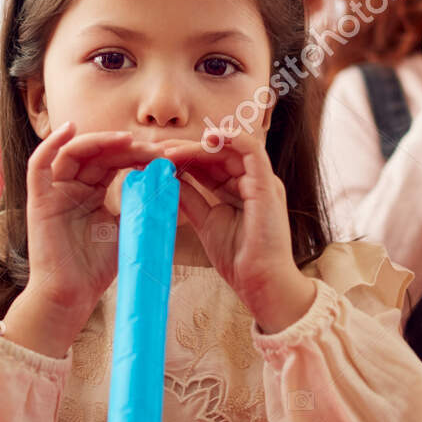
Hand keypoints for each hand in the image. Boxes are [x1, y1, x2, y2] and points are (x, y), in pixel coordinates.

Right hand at [20, 123, 163, 333]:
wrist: (72, 296)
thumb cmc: (97, 268)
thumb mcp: (128, 229)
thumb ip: (141, 205)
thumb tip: (169, 182)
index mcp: (92, 193)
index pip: (114, 162)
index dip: (137, 154)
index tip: (164, 156)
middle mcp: (72, 187)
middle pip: (97, 154)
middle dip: (125, 147)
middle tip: (152, 148)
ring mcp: (54, 191)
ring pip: (72, 153)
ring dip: (99, 141)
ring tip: (125, 139)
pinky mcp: (38, 199)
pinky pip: (39, 165)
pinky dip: (52, 143)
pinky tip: (69, 128)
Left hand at [163, 130, 314, 333]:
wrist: (259, 282)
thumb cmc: (238, 259)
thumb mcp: (206, 222)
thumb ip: (190, 199)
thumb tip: (168, 179)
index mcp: (239, 190)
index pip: (210, 164)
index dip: (183, 158)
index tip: (155, 160)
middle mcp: (252, 182)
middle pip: (217, 153)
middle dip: (185, 149)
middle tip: (156, 150)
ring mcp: (261, 182)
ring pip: (230, 148)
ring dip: (198, 146)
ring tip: (170, 151)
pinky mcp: (266, 185)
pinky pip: (252, 151)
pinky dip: (232, 138)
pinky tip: (208, 138)